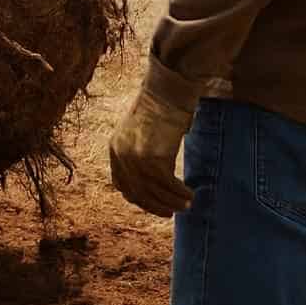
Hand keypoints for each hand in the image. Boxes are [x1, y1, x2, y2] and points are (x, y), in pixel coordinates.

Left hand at [108, 62, 200, 216]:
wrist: (166, 92)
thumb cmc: (158, 108)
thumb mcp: (139, 131)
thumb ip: (138, 151)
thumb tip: (152, 174)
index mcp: (114, 148)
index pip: (122, 184)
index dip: (139, 198)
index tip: (154, 205)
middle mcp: (121, 156)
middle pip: (138, 192)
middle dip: (156, 206)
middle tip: (172, 212)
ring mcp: (137, 158)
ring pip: (155, 192)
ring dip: (172, 202)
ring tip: (187, 205)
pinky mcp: (155, 158)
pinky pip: (169, 184)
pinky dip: (180, 192)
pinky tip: (190, 193)